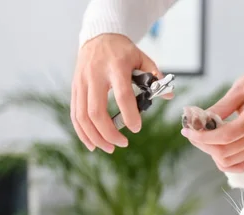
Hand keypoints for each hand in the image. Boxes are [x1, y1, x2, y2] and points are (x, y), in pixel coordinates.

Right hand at [71, 33, 172, 152]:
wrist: (99, 36)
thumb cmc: (123, 51)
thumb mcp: (142, 58)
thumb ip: (155, 76)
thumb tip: (169, 95)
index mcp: (116, 67)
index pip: (122, 95)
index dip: (129, 115)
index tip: (136, 128)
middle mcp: (95, 75)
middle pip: (96, 111)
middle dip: (109, 133)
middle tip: (122, 144)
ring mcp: (82, 82)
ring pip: (82, 116)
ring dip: (95, 137)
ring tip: (109, 148)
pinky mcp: (75, 88)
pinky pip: (75, 114)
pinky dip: (82, 132)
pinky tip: (92, 144)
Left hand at [181, 65, 243, 172]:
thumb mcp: (243, 87)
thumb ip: (222, 106)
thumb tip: (201, 119)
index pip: (222, 137)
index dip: (200, 136)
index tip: (186, 130)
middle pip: (222, 152)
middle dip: (201, 143)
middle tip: (192, 130)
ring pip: (227, 161)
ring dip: (209, 150)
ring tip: (202, 135)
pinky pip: (236, 165)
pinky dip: (222, 159)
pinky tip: (216, 145)